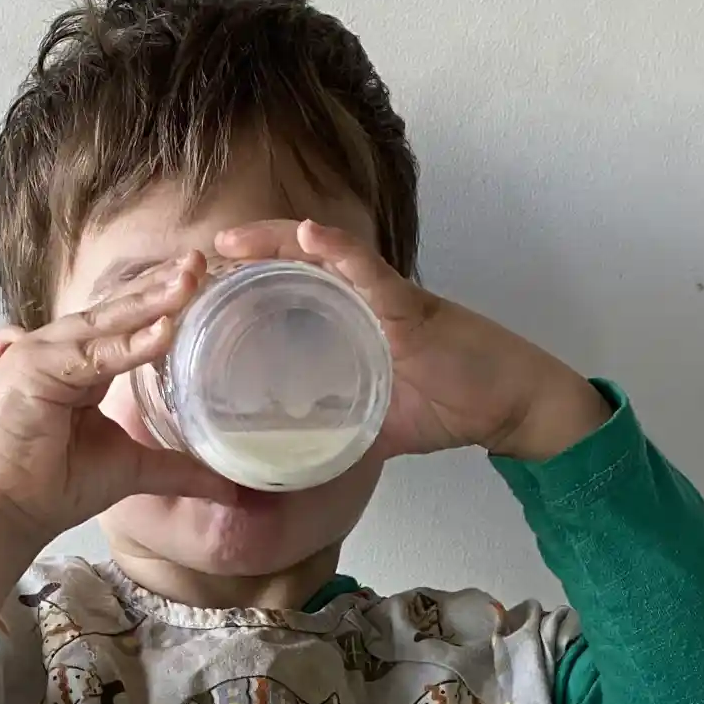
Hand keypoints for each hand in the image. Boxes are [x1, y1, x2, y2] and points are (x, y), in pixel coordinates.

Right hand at [0, 254, 236, 634]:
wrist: (7, 512)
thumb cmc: (55, 486)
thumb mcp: (133, 468)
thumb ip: (178, 468)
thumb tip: (231, 486)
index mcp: (80, 364)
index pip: (125, 322)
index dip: (161, 300)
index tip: (203, 280)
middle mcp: (58, 350)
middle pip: (115, 311)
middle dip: (159, 285)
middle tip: (201, 261)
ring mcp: (39, 354)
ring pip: (104, 325)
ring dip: (148, 303)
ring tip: (189, 283)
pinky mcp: (27, 369)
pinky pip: (90, 355)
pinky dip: (127, 345)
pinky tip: (164, 332)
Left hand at [214, 220, 610, 462]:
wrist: (509, 406)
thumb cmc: (450, 406)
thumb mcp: (374, 424)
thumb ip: (336, 432)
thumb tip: (289, 467)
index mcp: (351, 317)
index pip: (288, 286)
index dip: (244, 281)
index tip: (197, 290)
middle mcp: (363, 296)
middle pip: (293, 261)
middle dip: (243, 256)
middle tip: (193, 263)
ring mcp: (386, 295)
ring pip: (322, 254)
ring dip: (275, 243)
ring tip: (231, 242)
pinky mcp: (412, 304)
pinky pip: (371, 270)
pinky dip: (340, 251)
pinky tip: (310, 236)